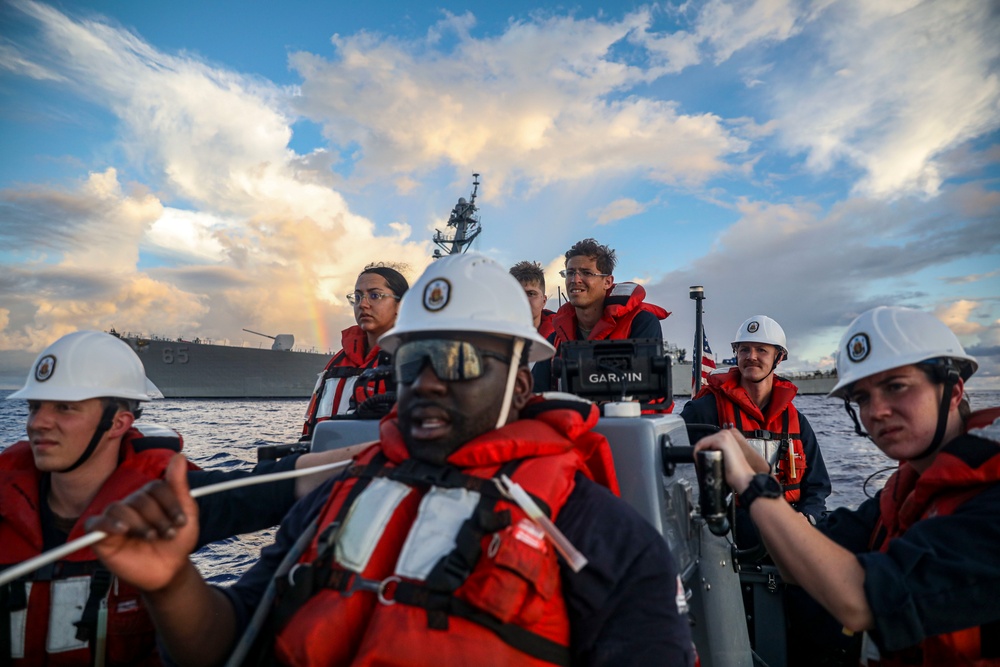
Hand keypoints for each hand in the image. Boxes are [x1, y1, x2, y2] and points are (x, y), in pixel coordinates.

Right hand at [86, 454, 199, 592]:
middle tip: (167, 534)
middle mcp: (131, 505)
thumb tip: (178, 456)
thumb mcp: (186, 514)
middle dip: (158, 516)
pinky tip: (123, 529)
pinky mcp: (102, 536)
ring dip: (139, 522)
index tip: (182, 521)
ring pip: (120, 508)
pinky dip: (108, 524)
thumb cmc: (176, 542)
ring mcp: (116, 519)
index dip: (170, 503)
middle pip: (139, 498)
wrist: (169, 571)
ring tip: (151, 537)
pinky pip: (96, 523)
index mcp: (150, 497)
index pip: (155, 487)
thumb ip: (179, 486)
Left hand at [693, 430, 757, 492]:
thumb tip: (705, 455)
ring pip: (702, 443)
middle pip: (704, 442)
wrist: (743, 477)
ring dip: (699, 454)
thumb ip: (718, 452)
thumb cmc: (736, 471)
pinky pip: (701, 444)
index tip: (702, 460)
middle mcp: (726, 434)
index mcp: (727, 436)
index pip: (708, 441)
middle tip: (702, 463)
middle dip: (701, 453)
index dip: (702, 451)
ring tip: (702, 463)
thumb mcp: (725, 457)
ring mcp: (724, 436)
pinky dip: (697, 453)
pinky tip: (701, 460)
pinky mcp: (721, 440)